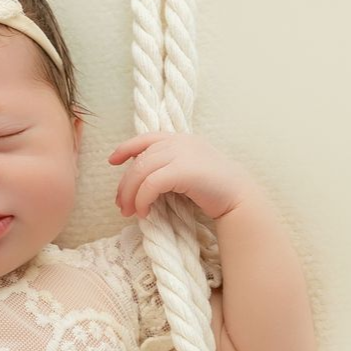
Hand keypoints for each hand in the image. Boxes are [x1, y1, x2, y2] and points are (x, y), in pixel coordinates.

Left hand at [108, 131, 255, 221]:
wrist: (238, 197)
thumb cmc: (214, 190)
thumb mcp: (188, 171)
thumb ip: (169, 167)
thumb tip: (142, 181)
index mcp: (181, 139)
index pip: (146, 138)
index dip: (125, 148)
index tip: (112, 161)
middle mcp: (179, 142)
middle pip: (139, 160)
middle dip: (125, 185)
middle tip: (121, 206)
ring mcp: (181, 153)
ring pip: (141, 172)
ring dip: (130, 194)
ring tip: (129, 212)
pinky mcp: (182, 170)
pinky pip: (150, 184)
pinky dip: (142, 199)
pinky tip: (144, 213)